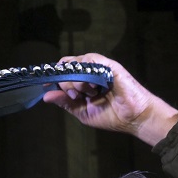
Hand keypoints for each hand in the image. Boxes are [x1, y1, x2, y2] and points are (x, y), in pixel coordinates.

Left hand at [43, 53, 177, 145]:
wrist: (132, 118)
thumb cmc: (111, 116)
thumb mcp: (82, 112)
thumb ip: (65, 102)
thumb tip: (46, 96)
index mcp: (82, 83)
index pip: (62, 73)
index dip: (53, 78)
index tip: (45, 85)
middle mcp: (88, 73)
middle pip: (65, 67)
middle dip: (65, 83)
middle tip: (75, 96)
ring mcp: (98, 67)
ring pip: (74, 63)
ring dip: (76, 80)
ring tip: (88, 94)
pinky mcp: (107, 65)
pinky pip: (89, 60)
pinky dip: (86, 73)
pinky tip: (93, 87)